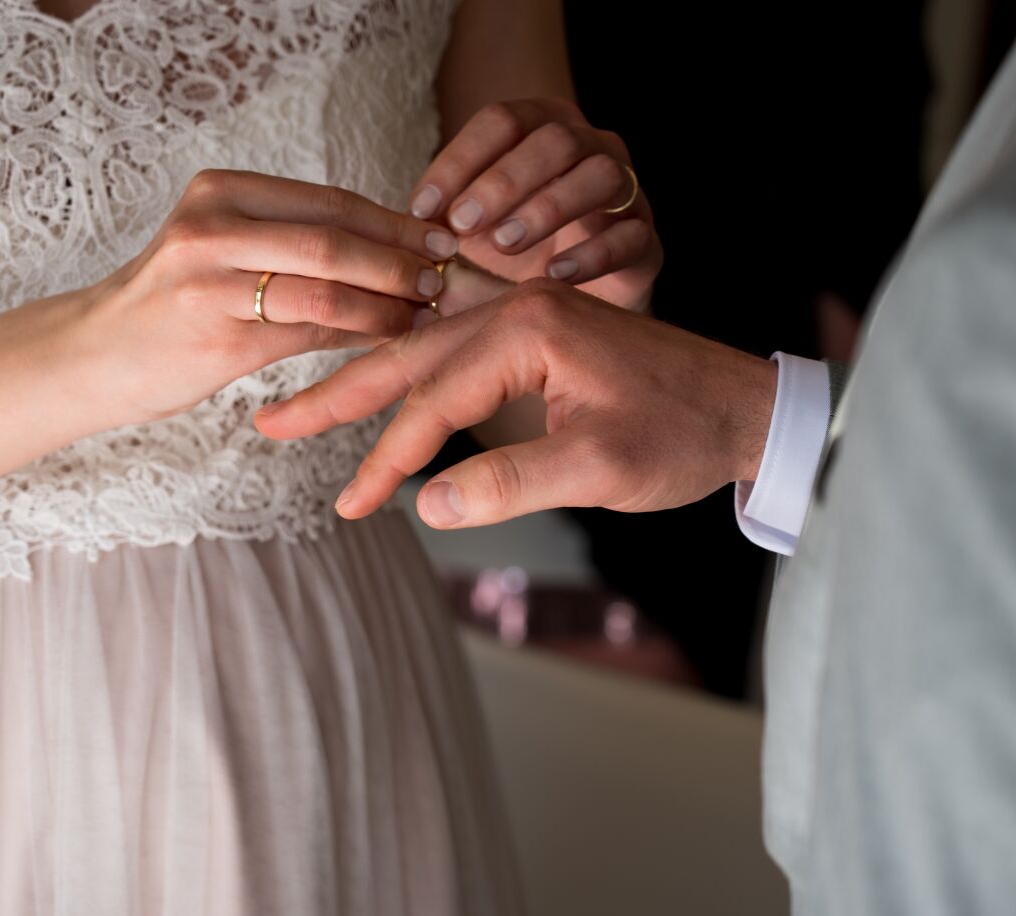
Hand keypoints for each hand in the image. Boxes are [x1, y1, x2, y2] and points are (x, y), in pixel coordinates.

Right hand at [71, 169, 461, 427]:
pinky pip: (307, 331)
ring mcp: (210, 281)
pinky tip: (387, 340)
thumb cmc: (172, 306)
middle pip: (334, 236)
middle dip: (400, 258)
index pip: (328, 199)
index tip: (441, 236)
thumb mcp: (222, 251)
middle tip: (446, 277)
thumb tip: (393, 249)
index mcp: (221, 192)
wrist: (93, 356)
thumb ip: (292, 242)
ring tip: (424, 312)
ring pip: (326, 285)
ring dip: (387, 302)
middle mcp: (212, 227)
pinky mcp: (217, 338)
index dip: (393, 220)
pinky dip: (357, 335)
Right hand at [254, 279, 774, 528]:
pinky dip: (409, 378)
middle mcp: (518, 308)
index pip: (435, 399)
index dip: (389, 458)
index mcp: (530, 328)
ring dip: (365, 384)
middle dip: (337, 395)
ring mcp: (526, 316)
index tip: (351, 504)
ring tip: (303, 410)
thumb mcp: (599, 468)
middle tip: (269, 424)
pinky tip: (379, 389)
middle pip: (408, 355)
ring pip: (426, 352)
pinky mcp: (536, 335)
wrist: (746, 409)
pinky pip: (454, 354)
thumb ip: (509, 484)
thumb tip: (426, 507)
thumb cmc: (683, 434)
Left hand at [408, 99, 661, 310]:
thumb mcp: (471, 232)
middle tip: (462, 225)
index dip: (460, 160)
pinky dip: (593, 253)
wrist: (574, 306)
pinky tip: (555, 275)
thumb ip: (443, 219)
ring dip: (547, 207)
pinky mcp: (646, 242)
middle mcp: (591, 147)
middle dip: (503, 181)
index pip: (503, 121)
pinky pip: (631, 236)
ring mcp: (626, 192)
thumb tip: (404, 226)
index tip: (422, 209)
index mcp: (544, 128)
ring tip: (505, 246)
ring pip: (600, 175)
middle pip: (555, 139)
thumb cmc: (515, 256)